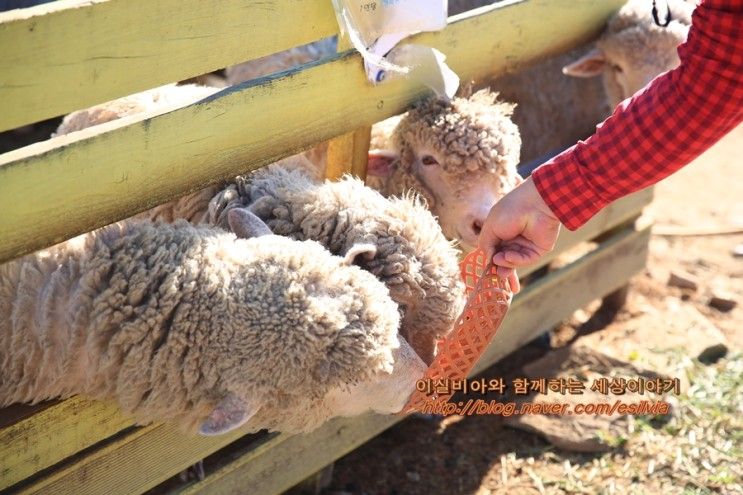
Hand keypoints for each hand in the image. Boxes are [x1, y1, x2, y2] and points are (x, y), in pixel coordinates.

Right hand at [477, 177, 560, 292]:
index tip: (486, 269)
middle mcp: (514, 239)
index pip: (495, 250)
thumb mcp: (491, 227)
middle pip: (505, 259)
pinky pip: (526, 260)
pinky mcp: (538, 250)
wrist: (535, 204)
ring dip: (505, 263)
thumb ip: (486, 245)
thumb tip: (489, 260)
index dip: (491, 260)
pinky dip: (516, 260)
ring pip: (514, 262)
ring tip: (499, 260)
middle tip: (493, 273)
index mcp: (502, 232)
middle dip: (499, 267)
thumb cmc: (510, 211)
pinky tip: (509, 256)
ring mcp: (527, 245)